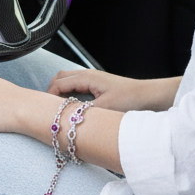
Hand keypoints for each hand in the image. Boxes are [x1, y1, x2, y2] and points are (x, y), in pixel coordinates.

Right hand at [46, 69, 178, 112]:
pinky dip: (70, 95)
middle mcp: (88, 75)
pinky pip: (77, 87)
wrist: (149, 97)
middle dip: (51, 92)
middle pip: (60, 78)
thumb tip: (66, 119)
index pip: (58, 83)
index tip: (44, 111)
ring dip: (60, 93)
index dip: (48, 97)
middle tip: (49, 110)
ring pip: (68, 81)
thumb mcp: (104, 109)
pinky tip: (74, 108)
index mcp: (87, 78)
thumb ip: (82, 112)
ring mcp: (93, 79)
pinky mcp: (99, 86)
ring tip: (59, 110)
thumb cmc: (131, 99)